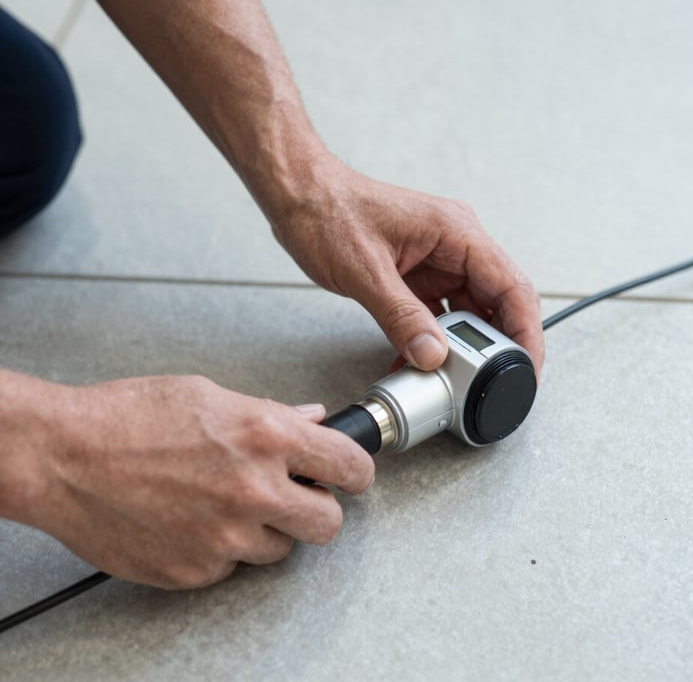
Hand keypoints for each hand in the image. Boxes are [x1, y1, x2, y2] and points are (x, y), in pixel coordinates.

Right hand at [21, 375, 373, 588]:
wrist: (63, 456)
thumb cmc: (129, 416)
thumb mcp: (210, 395)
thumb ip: (272, 413)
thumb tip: (312, 420)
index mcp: (267, 436)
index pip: (351, 466)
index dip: (356, 470)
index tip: (351, 473)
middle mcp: (255, 491)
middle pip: (329, 524)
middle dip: (319, 508)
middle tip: (297, 495)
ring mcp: (225, 538)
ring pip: (281, 550)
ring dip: (268, 530)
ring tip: (228, 501)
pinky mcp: (195, 572)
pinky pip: (231, 566)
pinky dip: (223, 547)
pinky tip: (193, 519)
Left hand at [272, 156, 544, 375]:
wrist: (298, 196)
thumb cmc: (327, 212)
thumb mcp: (365, 271)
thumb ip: (401, 317)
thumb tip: (434, 356)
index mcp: (456, 232)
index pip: (511, 287)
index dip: (526, 332)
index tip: (527, 368)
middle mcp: (454, 245)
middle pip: (495, 302)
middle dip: (494, 346)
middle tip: (488, 384)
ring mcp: (437, 259)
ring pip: (467, 311)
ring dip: (461, 346)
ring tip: (453, 378)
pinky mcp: (417, 273)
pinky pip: (437, 312)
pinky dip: (433, 339)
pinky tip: (421, 361)